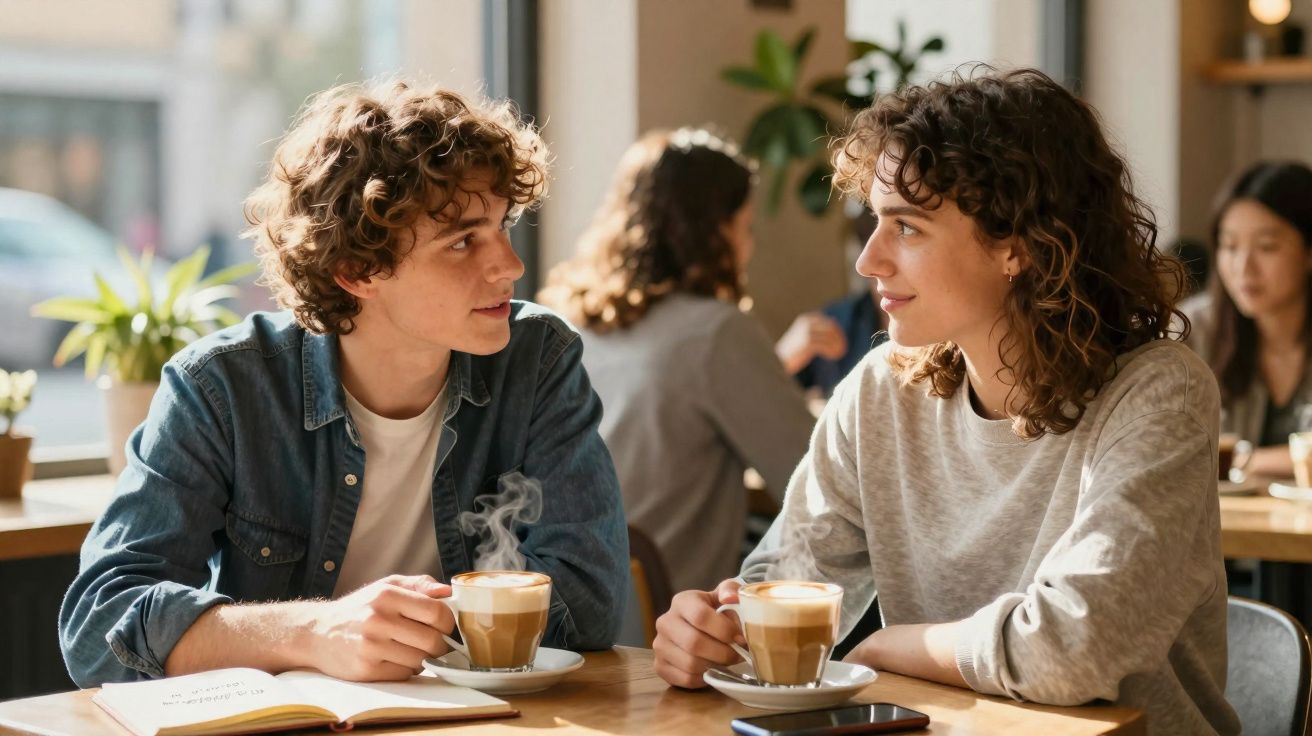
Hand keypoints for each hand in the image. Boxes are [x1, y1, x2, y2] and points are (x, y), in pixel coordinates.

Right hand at [298, 574, 455, 680]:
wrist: (317, 633)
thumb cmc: (360, 608)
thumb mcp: (386, 586)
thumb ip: (419, 585)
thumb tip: (447, 591)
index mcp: (387, 594)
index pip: (436, 612)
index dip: (448, 622)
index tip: (444, 626)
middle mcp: (378, 619)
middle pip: (432, 640)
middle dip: (440, 645)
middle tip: (434, 643)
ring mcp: (371, 646)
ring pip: (420, 660)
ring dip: (423, 658)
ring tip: (410, 649)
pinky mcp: (365, 670)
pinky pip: (404, 674)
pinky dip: (406, 670)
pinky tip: (395, 659)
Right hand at [653, 579, 744, 687]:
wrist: (705, 628)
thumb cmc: (719, 611)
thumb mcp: (727, 595)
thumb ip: (731, 590)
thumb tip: (729, 597)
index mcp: (682, 601)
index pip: (700, 616)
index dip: (724, 630)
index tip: (741, 638)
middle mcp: (665, 622)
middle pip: (694, 643)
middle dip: (722, 653)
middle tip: (737, 655)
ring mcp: (660, 645)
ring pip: (690, 664)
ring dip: (714, 666)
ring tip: (726, 661)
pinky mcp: (660, 666)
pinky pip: (685, 679)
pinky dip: (704, 678)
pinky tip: (712, 668)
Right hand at [776, 313, 846, 374]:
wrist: (778, 361)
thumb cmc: (791, 351)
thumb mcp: (803, 336)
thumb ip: (816, 330)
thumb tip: (835, 325)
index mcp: (806, 319)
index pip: (830, 322)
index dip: (838, 332)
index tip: (841, 343)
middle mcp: (806, 322)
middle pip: (833, 328)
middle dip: (840, 339)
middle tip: (842, 350)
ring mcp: (807, 332)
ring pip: (831, 336)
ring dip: (837, 346)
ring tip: (838, 354)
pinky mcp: (808, 343)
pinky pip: (827, 346)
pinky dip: (832, 352)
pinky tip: (832, 357)